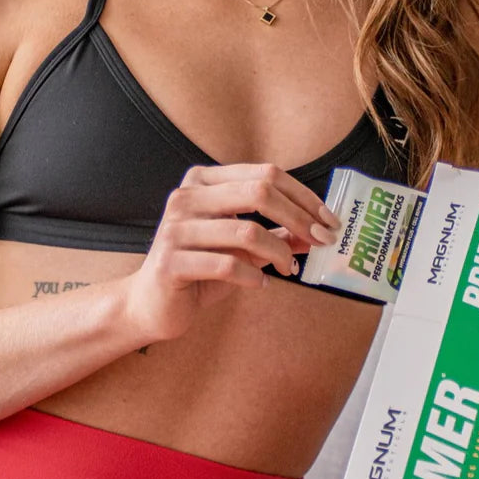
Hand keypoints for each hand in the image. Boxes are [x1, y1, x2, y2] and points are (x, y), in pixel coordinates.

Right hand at [124, 163, 340, 345]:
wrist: (151, 304)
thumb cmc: (200, 268)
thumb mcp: (242, 248)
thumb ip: (276, 234)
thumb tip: (316, 231)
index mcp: (203, 181)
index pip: (266, 174)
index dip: (303, 196)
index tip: (328, 221)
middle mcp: (186, 197)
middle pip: (259, 192)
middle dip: (299, 217)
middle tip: (321, 240)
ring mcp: (175, 228)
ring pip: (246, 232)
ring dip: (279, 252)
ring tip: (287, 267)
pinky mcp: (171, 262)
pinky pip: (227, 265)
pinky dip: (254, 276)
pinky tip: (261, 283)